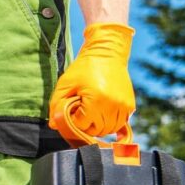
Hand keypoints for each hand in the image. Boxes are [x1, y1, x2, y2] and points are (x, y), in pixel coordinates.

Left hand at [50, 23, 135, 142]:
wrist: (107, 53)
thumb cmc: (83, 69)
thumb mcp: (65, 84)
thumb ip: (56, 106)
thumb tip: (54, 126)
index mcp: (96, 100)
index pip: (82, 125)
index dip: (74, 120)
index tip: (73, 109)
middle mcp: (113, 105)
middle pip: (96, 130)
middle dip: (85, 125)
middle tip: (81, 111)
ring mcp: (124, 106)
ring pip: (108, 130)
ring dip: (97, 127)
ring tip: (91, 112)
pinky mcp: (130, 106)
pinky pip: (119, 124)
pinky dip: (109, 124)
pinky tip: (101, 113)